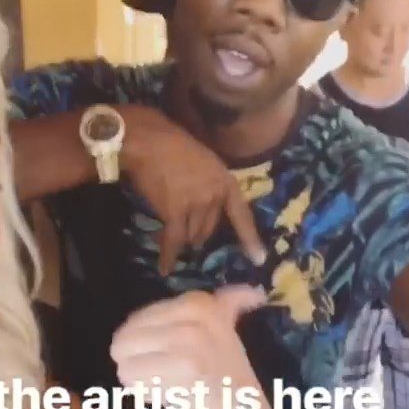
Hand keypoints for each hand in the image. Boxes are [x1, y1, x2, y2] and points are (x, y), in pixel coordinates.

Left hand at [110, 288, 287, 408]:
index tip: (182, 363)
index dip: (149, 349)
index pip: (136, 321)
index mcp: (200, 303)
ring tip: (176, 388)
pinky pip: (131, 377)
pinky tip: (176, 399)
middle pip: (124, 338)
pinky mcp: (184, 366)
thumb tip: (251, 292)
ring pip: (123, 357)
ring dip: (143, 380)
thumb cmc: (231, 388)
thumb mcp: (227, 338)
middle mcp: (196, 313)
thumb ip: (228, 308)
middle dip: (141, 364)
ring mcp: (190, 337)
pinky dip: (147, 394)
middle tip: (176, 379)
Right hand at [122, 108, 265, 274]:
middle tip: (184, 231)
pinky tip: (165, 268)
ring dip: (181, 239)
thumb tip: (202, 208)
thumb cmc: (173, 145)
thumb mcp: (204, 163)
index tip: (259, 259)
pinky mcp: (175, 211)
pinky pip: (174, 240)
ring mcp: (196, 204)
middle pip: (209, 229)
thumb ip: (209, 185)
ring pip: (191, 235)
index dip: (249, 239)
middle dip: (197, 233)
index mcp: (226, 182)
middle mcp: (215, 195)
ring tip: (168, 237)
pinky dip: (168, 255)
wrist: (149, 140)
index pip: (242, 215)